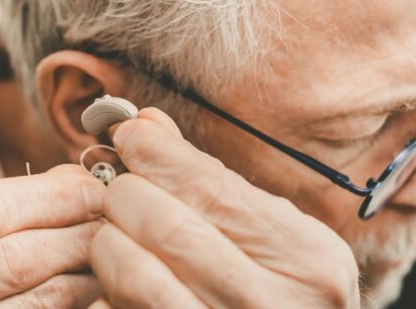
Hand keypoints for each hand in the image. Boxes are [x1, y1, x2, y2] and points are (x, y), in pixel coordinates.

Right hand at [0, 164, 105, 307]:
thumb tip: (70, 179)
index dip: (52, 196)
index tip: (95, 186)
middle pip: (15, 255)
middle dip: (78, 232)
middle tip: (119, 219)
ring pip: (36, 301)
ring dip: (85, 274)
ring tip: (114, 254)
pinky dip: (71, 306)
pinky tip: (92, 293)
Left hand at [88, 109, 359, 307]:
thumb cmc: (285, 292)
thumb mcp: (277, 236)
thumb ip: (214, 182)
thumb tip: (146, 124)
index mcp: (307, 258)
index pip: (214, 190)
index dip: (158, 155)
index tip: (127, 134)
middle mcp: (273, 304)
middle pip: (168, 228)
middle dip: (125, 195)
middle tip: (116, 190)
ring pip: (137, 276)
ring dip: (108, 243)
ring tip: (112, 234)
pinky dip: (107, 291)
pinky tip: (115, 280)